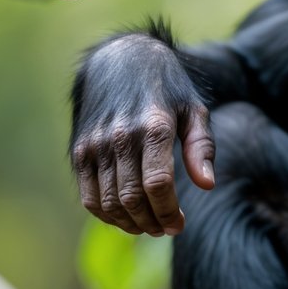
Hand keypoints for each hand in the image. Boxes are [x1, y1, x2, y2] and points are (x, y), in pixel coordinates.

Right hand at [70, 34, 214, 235]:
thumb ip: (202, 147)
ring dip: (130, 224)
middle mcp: (121, 135)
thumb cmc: (167, 89)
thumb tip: (207, 185)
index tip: (179, 224)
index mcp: (154, 125)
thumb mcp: (194, 108)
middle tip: (165, 229)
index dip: (169, 212)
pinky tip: (125, 217)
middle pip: (133, 198)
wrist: (121, 59)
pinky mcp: (80, 150)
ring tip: (148, 225)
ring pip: (110, 202)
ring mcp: (96, 143)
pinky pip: (89, 196)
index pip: (158, 184)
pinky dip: (106, 215)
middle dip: (152, 222)